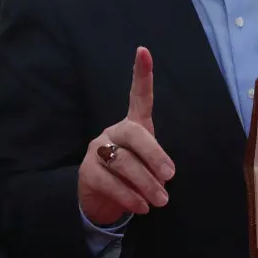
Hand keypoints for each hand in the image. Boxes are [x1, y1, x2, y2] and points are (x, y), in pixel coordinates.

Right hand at [78, 47, 174, 225]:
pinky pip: (111, 182)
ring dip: (146, 184)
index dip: (141, 74)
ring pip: (123, 161)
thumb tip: (164, 176)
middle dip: (154, 155)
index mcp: (132, 125)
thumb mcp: (148, 165)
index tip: (143, 51)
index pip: (138, 96)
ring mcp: (97, 150)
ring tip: (161, 200)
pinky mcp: (87, 171)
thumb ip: (156, 164)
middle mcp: (113, 132)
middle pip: (134, 134)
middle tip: (170, 176)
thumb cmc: (132, 177)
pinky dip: (130, 196)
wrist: (101, 201)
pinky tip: (142, 207)